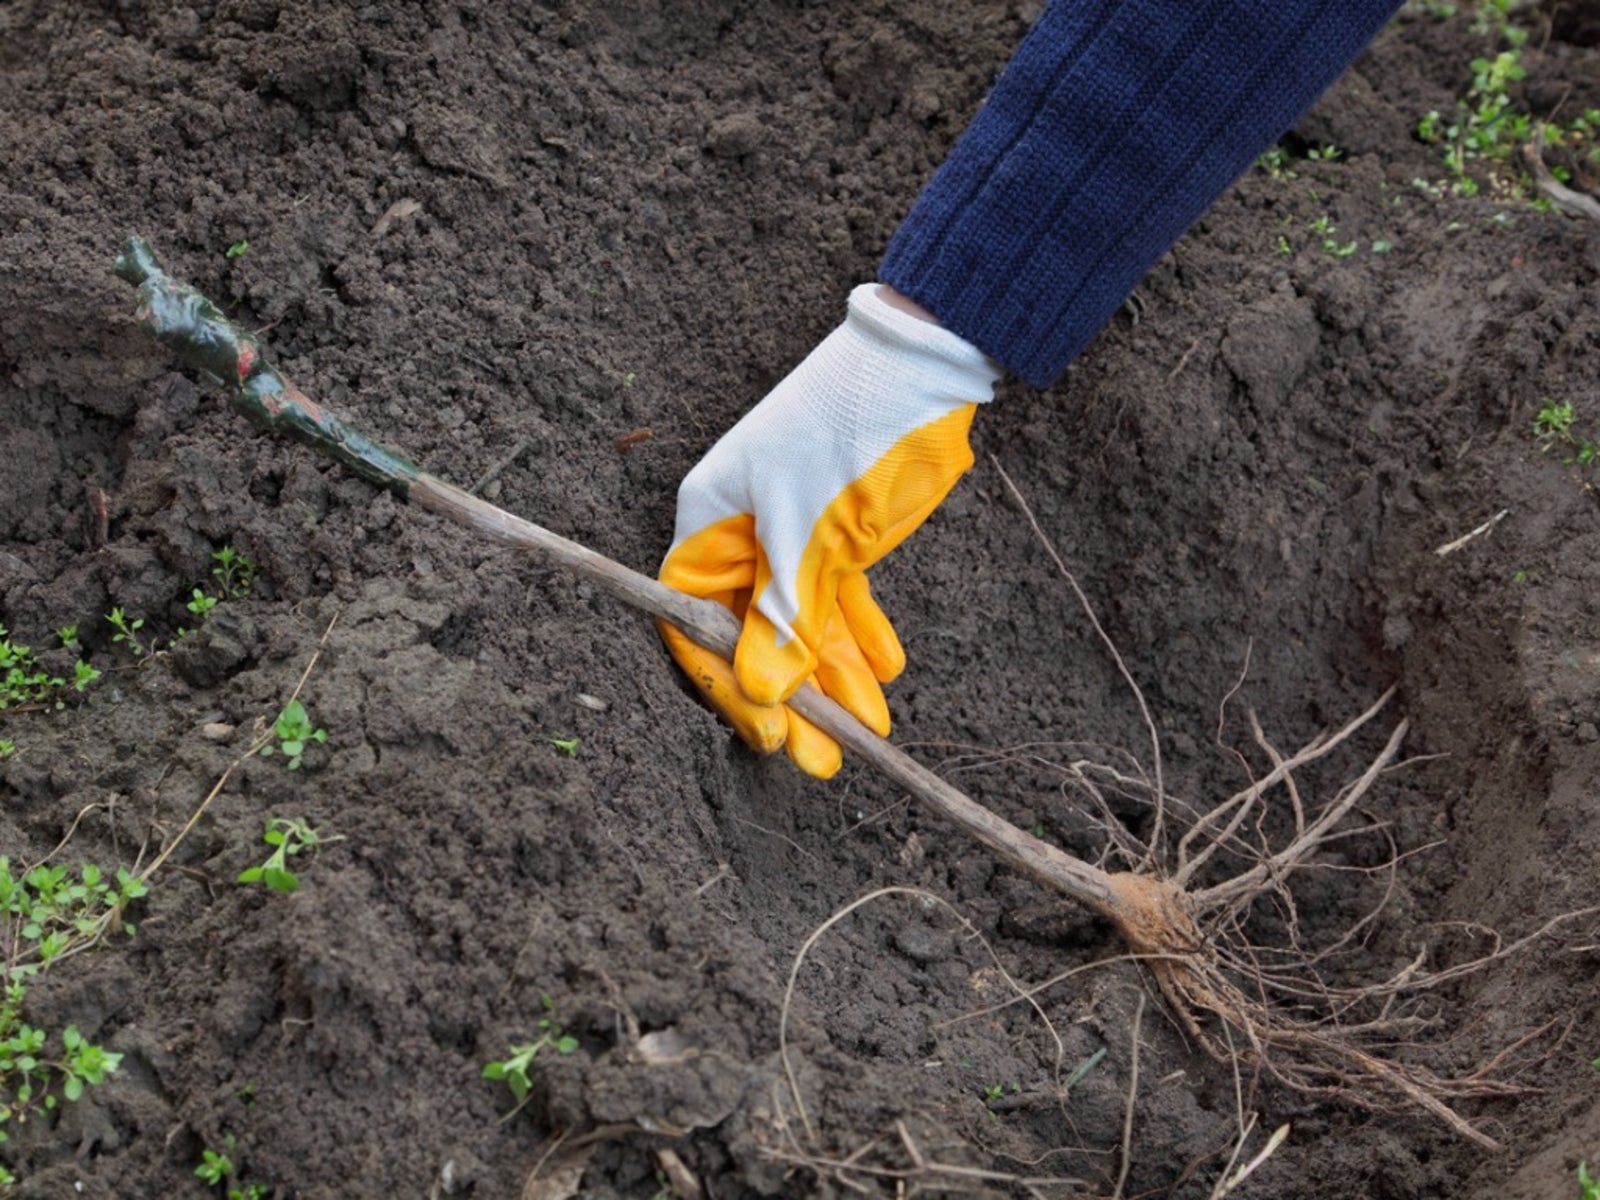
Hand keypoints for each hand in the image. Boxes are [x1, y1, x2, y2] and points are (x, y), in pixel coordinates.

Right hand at [659, 283, 999, 777]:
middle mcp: (743, 531)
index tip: (771, 733)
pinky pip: (840, 598)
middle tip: (825, 760)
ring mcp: (792, 532)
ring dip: (835, 676)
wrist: (924, 361)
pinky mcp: (839, 532)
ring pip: (804, 624)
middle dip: (792, 698)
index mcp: (712, 520)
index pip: (696, 621)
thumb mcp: (816, 531)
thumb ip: (788, 616)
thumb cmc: (852, 429)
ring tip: (870, 730)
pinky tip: (885, 672)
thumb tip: (763, 694)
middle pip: (753, 634)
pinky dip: (860, 634)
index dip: (728, 683)